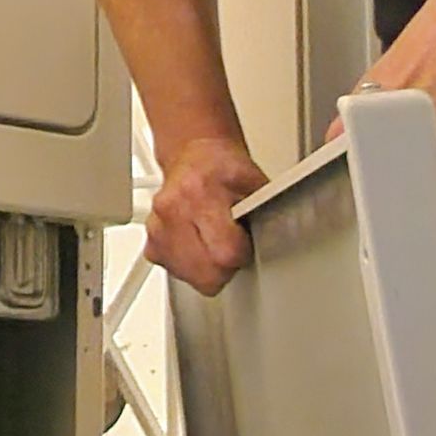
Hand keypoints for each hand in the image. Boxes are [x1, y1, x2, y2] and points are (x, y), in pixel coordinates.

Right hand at [145, 134, 269, 297]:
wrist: (193, 156)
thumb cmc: (222, 168)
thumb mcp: (253, 181)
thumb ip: (267, 210)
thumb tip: (284, 234)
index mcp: (200, 192)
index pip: (226, 253)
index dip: (242, 253)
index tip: (245, 241)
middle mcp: (172, 211)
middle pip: (207, 274)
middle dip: (225, 266)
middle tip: (231, 242)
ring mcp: (158, 230)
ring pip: (192, 279)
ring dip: (208, 268)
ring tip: (214, 239)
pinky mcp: (151, 245)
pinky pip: (178, 273)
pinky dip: (192, 266)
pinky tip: (198, 244)